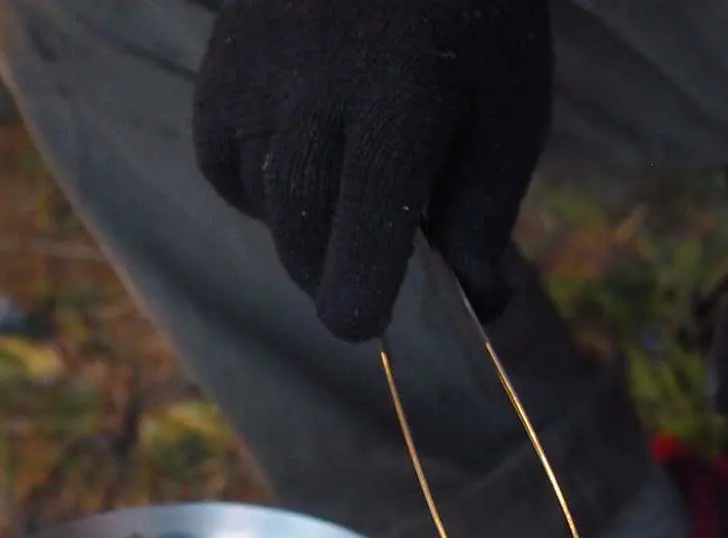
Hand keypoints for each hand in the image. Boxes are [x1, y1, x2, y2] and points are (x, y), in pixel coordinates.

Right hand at [193, 0, 552, 341]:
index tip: (365, 318)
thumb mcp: (509, 113)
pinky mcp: (218, 70)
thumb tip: (480, 308)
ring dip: (307, 232)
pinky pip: (225, 171)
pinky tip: (307, 164)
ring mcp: (253, 76)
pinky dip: (263, 192)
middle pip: (303, 240)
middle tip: (377, 267)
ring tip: (351, 193)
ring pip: (265, 211)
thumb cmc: (469, 22)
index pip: (360, 234)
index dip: (360, 298)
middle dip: (339, 277)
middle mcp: (311, 91)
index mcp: (399, 105)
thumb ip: (486, 215)